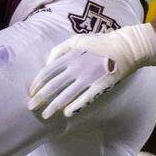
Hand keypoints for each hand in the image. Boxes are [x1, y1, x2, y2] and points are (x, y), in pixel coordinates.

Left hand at [28, 24, 155, 118]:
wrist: (125, 47)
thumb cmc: (99, 44)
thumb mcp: (77, 40)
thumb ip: (60, 49)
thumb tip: (47, 63)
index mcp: (70, 56)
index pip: (48, 71)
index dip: (38, 83)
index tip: (32, 92)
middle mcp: (77, 67)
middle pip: (54, 85)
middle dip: (41, 98)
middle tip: (31, 107)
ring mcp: (89, 77)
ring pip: (67, 94)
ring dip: (54, 106)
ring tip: (45, 115)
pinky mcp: (100, 85)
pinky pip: (86, 98)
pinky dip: (75, 106)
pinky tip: (66, 113)